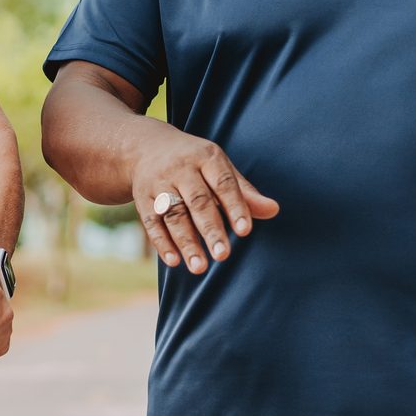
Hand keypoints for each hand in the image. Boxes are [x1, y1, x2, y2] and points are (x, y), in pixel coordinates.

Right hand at [130, 130, 279, 274]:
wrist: (146, 147)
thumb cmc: (195, 163)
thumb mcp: (220, 168)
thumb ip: (245, 192)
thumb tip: (274, 210)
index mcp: (206, 157)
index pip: (223, 183)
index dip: (235, 206)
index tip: (245, 231)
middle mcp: (181, 168)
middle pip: (197, 201)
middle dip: (211, 229)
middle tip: (223, 256)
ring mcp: (158, 183)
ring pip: (173, 215)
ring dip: (186, 242)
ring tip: (200, 268)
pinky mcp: (142, 198)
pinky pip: (151, 222)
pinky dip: (162, 243)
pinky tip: (174, 261)